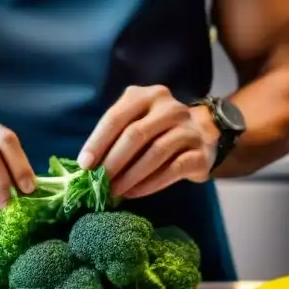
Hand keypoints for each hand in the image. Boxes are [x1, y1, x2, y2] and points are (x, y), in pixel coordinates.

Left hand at [78, 85, 217, 198]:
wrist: (203, 134)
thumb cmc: (157, 131)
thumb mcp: (136, 122)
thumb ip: (115, 137)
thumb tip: (87, 166)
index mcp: (147, 96)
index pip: (116, 117)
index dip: (97, 142)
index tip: (84, 165)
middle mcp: (169, 108)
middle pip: (135, 135)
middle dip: (113, 162)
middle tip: (99, 183)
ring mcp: (188, 129)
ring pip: (155, 153)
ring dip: (130, 176)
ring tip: (115, 192)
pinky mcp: (200, 152)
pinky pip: (173, 169)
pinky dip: (150, 184)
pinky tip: (134, 193)